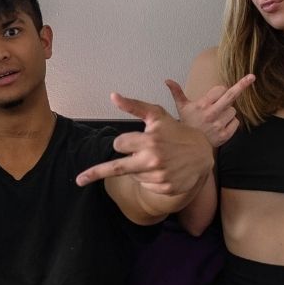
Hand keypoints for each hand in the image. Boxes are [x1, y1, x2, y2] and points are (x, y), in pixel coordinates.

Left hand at [76, 93, 213, 197]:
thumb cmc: (176, 131)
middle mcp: (153, 160)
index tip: (127, 142)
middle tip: (81, 179)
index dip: (122, 142)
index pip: (118, 145)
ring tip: (154, 159)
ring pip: (132, 175)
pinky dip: (147, 178)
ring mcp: (159, 177)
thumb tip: (112, 96)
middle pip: (114, 169)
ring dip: (136, 168)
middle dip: (96, 172)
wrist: (202, 153)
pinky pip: (144, 185)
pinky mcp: (165, 189)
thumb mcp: (157, 115)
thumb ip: (134, 105)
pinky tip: (161, 170)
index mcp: (149, 140)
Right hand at [166, 74, 254, 148]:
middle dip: (242, 85)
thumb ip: (176, 92)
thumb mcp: (181, 107)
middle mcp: (212, 114)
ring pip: (233, 110)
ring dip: (228, 111)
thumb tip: (167, 80)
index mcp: (202, 105)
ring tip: (217, 117)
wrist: (190, 146)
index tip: (217, 93)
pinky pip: (236, 122)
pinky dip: (231, 122)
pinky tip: (221, 125)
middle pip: (231, 96)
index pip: (220, 89)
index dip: (220, 90)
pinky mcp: (225, 135)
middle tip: (252, 77)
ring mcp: (219, 125)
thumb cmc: (187, 123)